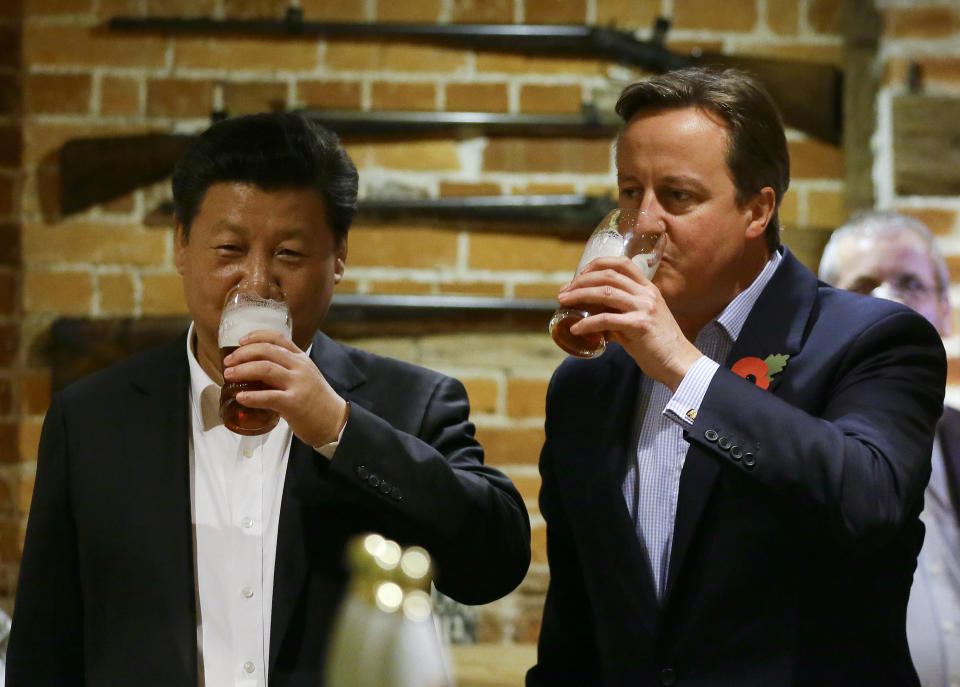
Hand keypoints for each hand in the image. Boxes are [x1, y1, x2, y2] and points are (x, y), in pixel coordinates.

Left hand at [222, 330, 347, 446]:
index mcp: (301, 359)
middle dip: (243, 354)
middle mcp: (300, 367)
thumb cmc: (317, 401)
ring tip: (229, 375)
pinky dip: (252, 396)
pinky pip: (268, 397)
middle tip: (228, 362)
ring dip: (243, 370)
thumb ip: (286, 370)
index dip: (256, 336)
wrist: (335, 422)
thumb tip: (256, 370)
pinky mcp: (294, 404)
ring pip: (265, 369)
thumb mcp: (305, 377)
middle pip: (267, 351)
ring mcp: (298, 384)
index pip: (278, 337)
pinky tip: (240, 397)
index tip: (241, 341)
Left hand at [558, 256, 701, 389]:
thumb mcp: (640, 322)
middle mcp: (646, 294)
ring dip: (579, 295)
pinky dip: (587, 323)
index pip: (622, 264)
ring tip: (563, 302)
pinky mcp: (639, 325)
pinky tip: (576, 329)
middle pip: (608, 276)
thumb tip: (594, 320)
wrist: (679, 363)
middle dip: (581, 281)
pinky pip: (606, 320)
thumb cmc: (658, 345)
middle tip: (564, 291)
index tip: (580, 273)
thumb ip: (619, 316)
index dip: (598, 264)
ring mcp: (644, 308)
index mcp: (648, 289)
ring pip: (605, 293)